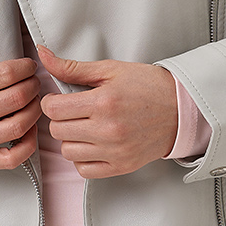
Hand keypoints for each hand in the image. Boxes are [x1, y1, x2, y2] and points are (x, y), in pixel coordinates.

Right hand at [0, 50, 41, 169]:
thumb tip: (6, 51)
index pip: (5, 74)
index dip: (25, 68)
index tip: (28, 66)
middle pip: (17, 98)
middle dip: (33, 86)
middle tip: (33, 82)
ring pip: (20, 125)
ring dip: (34, 110)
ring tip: (32, 102)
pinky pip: (13, 158)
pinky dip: (28, 144)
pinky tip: (28, 130)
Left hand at [36, 44, 178, 177]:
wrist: (182, 108)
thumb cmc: (148, 86)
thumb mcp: (111, 69)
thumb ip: (73, 67)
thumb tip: (43, 55)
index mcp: (103, 102)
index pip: (53, 109)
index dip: (50, 101)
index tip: (59, 99)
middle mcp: (108, 129)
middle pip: (57, 130)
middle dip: (60, 119)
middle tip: (73, 111)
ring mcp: (115, 150)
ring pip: (67, 152)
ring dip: (70, 139)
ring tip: (83, 127)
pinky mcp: (121, 166)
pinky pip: (84, 170)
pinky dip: (82, 158)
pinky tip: (92, 144)